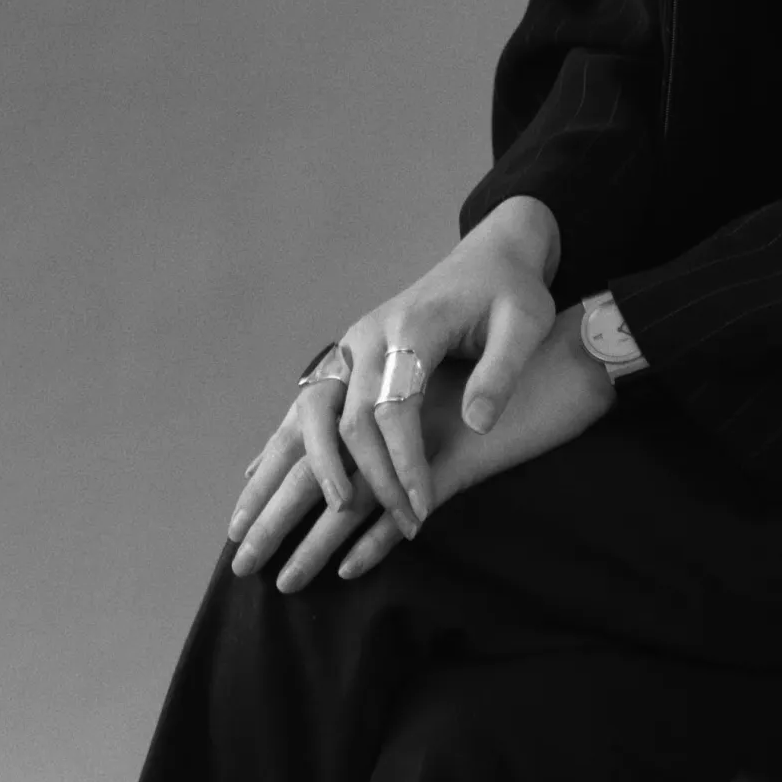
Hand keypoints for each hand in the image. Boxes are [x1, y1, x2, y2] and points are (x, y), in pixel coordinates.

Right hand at [226, 197, 565, 583]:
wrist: (489, 255)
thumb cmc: (512, 292)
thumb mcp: (525, 322)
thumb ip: (502, 370)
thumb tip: (477, 425)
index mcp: (412, 327)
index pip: (394, 407)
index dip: (404, 463)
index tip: (421, 508)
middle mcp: (370, 336)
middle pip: (345, 418)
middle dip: (355, 481)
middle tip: (382, 526)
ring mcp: (353, 345)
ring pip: (309, 413)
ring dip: (290, 470)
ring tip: (273, 523)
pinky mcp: (350, 356)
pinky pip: (309, 406)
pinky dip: (284, 444)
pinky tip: (257, 477)